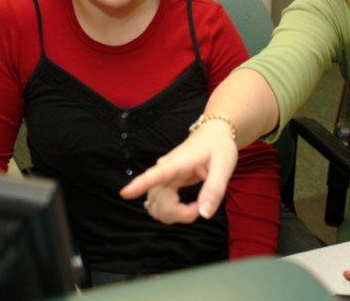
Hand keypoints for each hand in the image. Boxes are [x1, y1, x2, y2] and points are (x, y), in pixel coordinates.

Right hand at [120, 119, 237, 222]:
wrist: (214, 134)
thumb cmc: (218, 147)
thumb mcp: (224, 166)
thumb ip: (214, 190)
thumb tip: (204, 214)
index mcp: (178, 163)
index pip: (156, 174)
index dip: (140, 184)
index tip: (124, 193)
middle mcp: (165, 170)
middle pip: (158, 200)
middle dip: (179, 214)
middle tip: (203, 206)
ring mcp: (163, 178)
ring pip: (157, 206)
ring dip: (175, 215)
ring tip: (197, 206)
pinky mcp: (164, 183)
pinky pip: (161, 205)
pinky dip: (173, 213)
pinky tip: (187, 207)